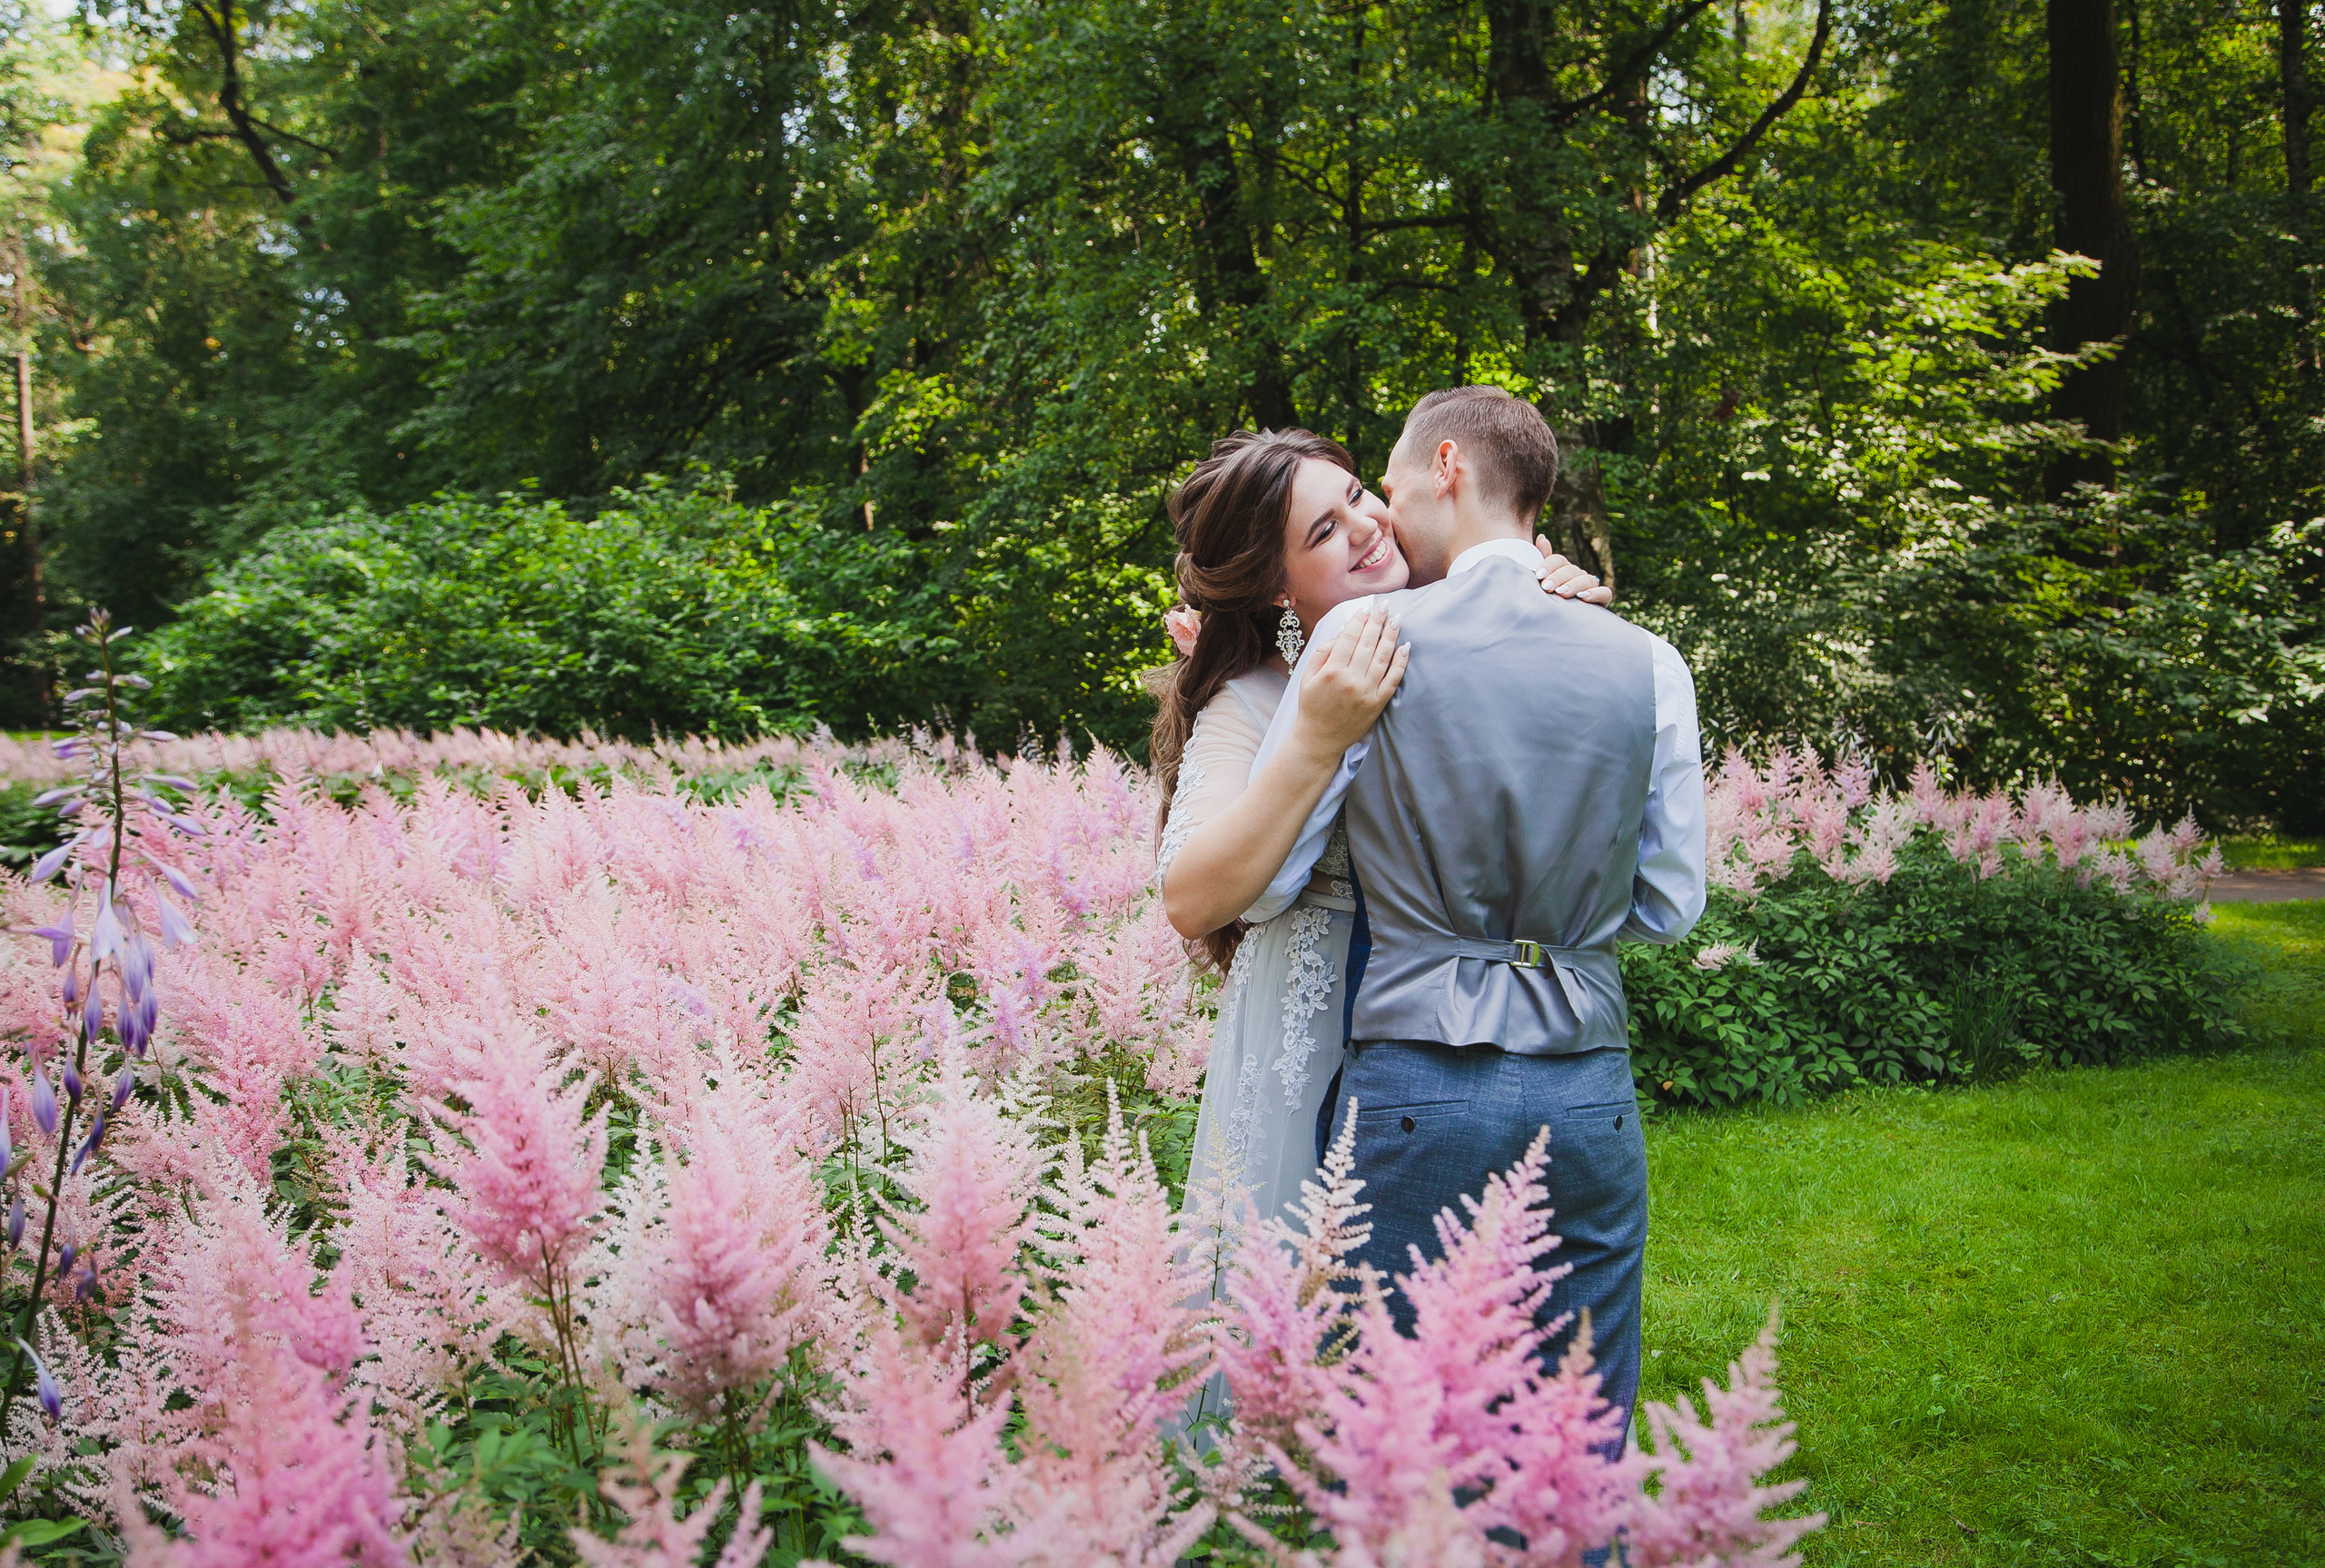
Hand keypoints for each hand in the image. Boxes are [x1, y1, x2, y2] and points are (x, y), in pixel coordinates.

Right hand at [1292, 608, 1409, 757]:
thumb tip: (1343, 632)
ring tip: (1397, 620)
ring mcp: (1366, 692)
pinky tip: (1405, 646)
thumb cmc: (1311, 706)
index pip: (1349, 638)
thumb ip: (1322, 653)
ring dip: (1391, 636)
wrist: (1319, 739)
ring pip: (1383, 658)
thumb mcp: (1307, 677)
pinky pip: (1393, 679)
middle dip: (1378, 622)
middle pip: (1368, 644)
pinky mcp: (1377, 704)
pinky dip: (1400, 662)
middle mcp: (1350, 680)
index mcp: (1331, 672)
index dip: (1359, 620)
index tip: (1366, 608)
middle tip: (1386, 606)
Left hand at [1536, 538, 1613, 604]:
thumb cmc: (1548, 602)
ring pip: (1588, 579)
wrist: (1560, 625)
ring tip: (1563, 593)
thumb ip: (1542, 562)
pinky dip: (1595, 593)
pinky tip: (1583, 597)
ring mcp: (1591, 587)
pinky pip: (1605, 593)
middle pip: (1571, 569)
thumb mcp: (1543, 583)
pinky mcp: (1602, 600)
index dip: (1549, 565)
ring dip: (1575, 585)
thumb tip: (1542, 538)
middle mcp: (1578, 575)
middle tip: (1547, 587)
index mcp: (1563, 569)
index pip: (1558, 560)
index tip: (1538, 576)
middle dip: (1558, 577)